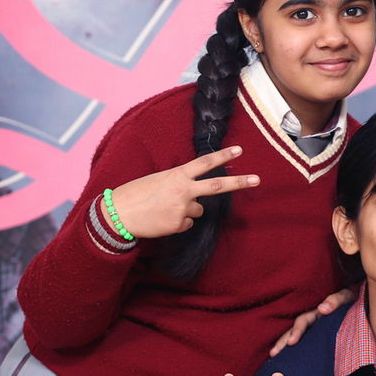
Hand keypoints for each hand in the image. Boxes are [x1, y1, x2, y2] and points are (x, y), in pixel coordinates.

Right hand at [101, 147, 258, 238]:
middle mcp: (184, 190)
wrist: (118, 214)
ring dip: (186, 210)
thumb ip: (178, 182)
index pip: (205, 163)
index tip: (239, 151)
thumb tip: (193, 193)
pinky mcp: (179, 224)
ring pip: (198, 210)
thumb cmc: (135, 194)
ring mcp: (183, 208)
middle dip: (239, 182)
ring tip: (164, 208)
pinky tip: (162, 219)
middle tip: (257, 180)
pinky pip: (186, 224)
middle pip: (217, 186)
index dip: (223, 155)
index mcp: (177, 175)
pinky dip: (177, 223)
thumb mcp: (158, 180)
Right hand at [270, 288, 355, 356]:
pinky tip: (289, 362)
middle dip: (283, 342)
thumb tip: (322, 309)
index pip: (303, 321)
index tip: (291, 342)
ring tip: (274, 359)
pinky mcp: (320, 340)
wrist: (362, 308)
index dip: (297, 330)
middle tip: (273, 354)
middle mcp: (313, 322)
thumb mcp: (346, 297)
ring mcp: (315, 331)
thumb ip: (335, 300)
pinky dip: (296, 353)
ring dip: (285, 347)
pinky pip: (306, 346)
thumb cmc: (352, 302)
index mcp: (317, 312)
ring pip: (296, 339)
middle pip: (293, 331)